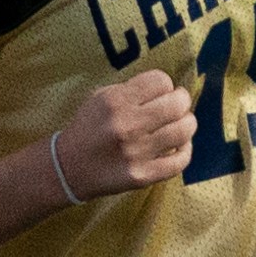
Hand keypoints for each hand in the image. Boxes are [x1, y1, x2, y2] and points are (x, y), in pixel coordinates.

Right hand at [48, 70, 197, 202]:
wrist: (68, 167)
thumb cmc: (89, 128)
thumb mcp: (100, 98)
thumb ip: (132, 90)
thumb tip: (168, 88)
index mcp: (116, 101)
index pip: (161, 81)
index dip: (165, 85)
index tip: (160, 93)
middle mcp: (128, 125)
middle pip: (177, 104)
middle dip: (182, 101)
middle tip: (177, 105)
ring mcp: (137, 153)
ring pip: (184, 131)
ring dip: (187, 124)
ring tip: (180, 124)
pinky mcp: (144, 176)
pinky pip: (180, 161)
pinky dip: (186, 150)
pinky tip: (179, 146)